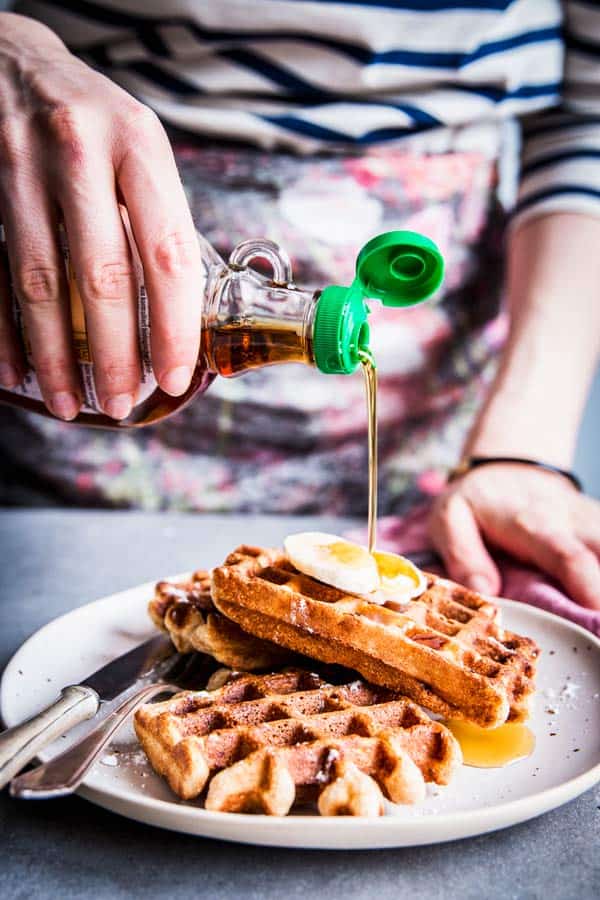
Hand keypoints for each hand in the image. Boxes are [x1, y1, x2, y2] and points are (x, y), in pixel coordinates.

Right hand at [0, 14, 202, 419]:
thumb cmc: (92, 121)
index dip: (174, 328)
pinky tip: (19, 371)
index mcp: (139, 144)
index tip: (175, 377)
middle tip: (120, 403)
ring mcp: (22, 167)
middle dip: (114, 355)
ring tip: (70, 403)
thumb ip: (158, 219)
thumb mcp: (139, 148)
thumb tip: (185, 316)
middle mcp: (81, 152)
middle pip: (103, 277)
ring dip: (56, 357)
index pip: (168, 254)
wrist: (11, 61)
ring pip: (41, 284)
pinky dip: (7, 332)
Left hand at [428, 464, 599, 609]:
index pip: (566, 555)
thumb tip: (484, 591)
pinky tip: (598, 596)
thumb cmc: (476, 502)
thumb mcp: (450, 517)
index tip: (595, 611)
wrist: (504, 472)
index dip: (586, 584)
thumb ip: (462, 553)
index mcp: (532, 525)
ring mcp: (591, 524)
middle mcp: (571, 523)